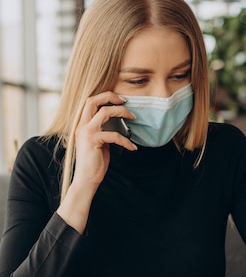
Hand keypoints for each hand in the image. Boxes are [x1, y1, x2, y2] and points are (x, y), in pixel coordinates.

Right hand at [57, 92, 136, 233]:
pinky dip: (126, 141)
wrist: (86, 179)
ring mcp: (86, 132)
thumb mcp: (99, 142)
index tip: (120, 99)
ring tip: (133, 118)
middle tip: (125, 101)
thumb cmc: (94, 162)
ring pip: (104, 112)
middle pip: (92, 100)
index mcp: (82, 124)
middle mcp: (81, 125)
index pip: (90, 101)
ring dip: (122, 112)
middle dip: (110, 96)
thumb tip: (119, 121)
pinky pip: (114, 135)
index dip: (105, 96)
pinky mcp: (93, 141)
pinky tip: (133, 147)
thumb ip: (103, 129)